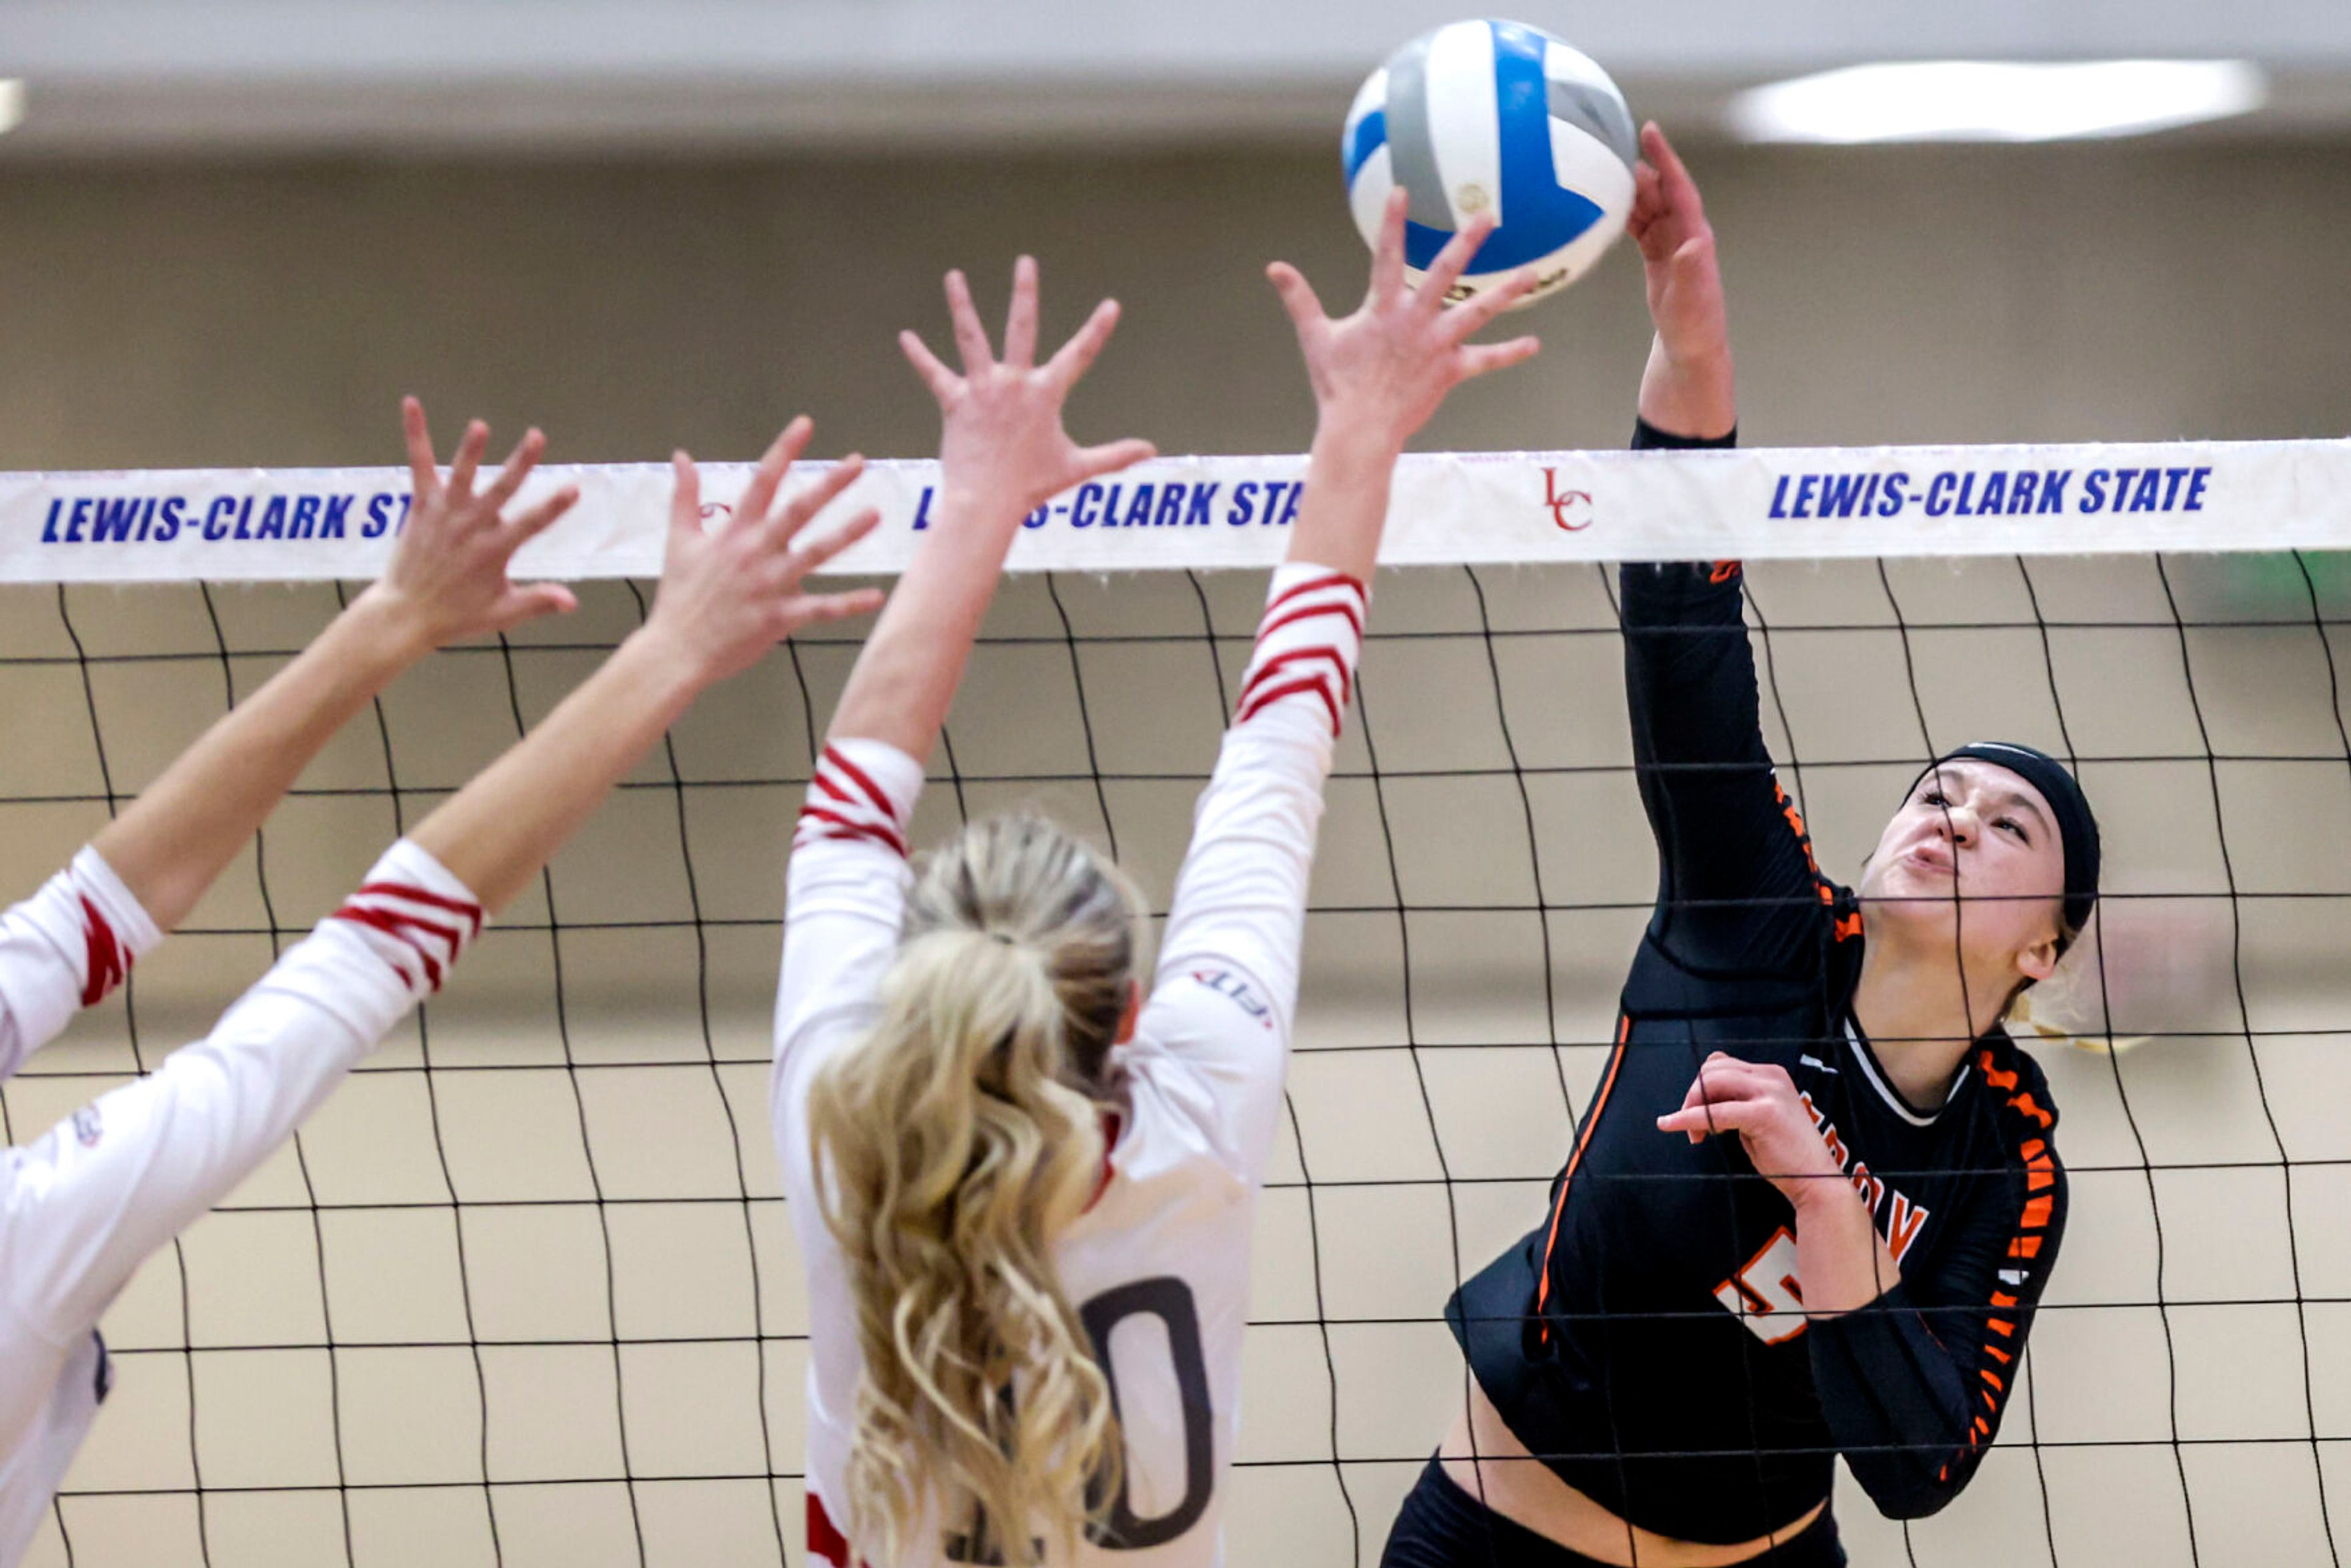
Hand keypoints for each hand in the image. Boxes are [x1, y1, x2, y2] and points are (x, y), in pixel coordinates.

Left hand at [364, 397, 582, 650]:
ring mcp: (444, 514)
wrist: (405, 613)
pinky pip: (419, 465)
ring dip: (471, 449)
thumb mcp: (502, 613)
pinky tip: (412, 404)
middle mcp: (469, 528)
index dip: (553, 507)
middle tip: (536, 436)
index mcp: (493, 551)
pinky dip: (416, 435)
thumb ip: (538, 602)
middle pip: (500, 490)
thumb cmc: (457, 615)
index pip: (530, 525)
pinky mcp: (422, 505)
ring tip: (480, 426)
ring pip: (461, 475)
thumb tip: (573, 601)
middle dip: (520, 462)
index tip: (574, 489)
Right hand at [645, 419, 885, 686]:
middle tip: (858, 462)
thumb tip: (681, 456)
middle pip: (797, 510)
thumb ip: (684, 496)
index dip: (784, 450)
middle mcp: (756, 552)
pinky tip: (877, 595)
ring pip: (815, 554)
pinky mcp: (780, 617)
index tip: (805, 424)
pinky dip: (849, 603)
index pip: (763, 481)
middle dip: (828, 484)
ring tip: (876, 514)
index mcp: (734, 531)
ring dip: (847, 534)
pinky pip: (821, 609)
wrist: (676, 649)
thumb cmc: (680, 595)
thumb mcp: (678, 541)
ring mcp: (770, 584)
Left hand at [899, 257, 1155, 519]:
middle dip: (1025, 292)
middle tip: (1025, 262)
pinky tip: (906, 337)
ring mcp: (983, 389)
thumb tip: (1152, 450)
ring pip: (971, 337)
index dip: (1098, 330)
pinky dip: (919, 356)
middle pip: (1021, 327)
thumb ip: (1115, 455)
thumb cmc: (1032, 488)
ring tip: (954, 276)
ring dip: (962, 305)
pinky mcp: (955, 402)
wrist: (987, 502)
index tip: (1111, 305)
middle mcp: (1014, 382)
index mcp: (1045, 394)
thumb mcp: (1077, 469)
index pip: (1079, 355)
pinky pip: (934, 374)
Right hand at [1267, 189, 1540, 455]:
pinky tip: (1534, 344)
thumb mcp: (1316, 338)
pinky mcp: (1450, 371)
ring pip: (1477, 312)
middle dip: (1467, 243)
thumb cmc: (1337, 385)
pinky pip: (1485, 361)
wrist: (1360, 429)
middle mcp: (1415, 321)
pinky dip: (1510, 353)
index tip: (1403, 192)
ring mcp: (1437, 345)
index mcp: (1383, 309)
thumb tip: (1274, 267)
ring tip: (1531, 272)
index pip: (1387, 256)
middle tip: (1489, 216)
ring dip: (1505, 291)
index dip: (1394, 223)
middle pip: (1446, 274)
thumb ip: (1300, 299)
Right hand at [1629, 123, 1734, 436]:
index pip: (1679, 189)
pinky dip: (1625, 214)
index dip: (1666, 159)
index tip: (1650, 132)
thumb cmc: (1695, 328)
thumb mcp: (1693, 302)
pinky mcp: (1658, 256)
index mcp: (1694, 238)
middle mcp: (1685, 234)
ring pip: (1649, 206)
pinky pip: (1641, 225)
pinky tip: (1607, 208)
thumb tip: (1691, 243)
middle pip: (1661, 192)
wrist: (1691, 349)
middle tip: (1611, 155)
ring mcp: (1671, 244)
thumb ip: (1691, 271)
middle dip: (1640, 171)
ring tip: (1604, 177)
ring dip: (1630, 192)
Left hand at [1656, 1052, 1842, 1208]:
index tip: (1695, 1115)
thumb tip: (1699, 1098)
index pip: (1720, 1064)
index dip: (1701, 1087)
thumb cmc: (1784, 1155)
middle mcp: (1771, 1077)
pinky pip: (1715, 1111)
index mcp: (1770, 1074)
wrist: (1816, 1180)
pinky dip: (1688, 1117)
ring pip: (1711, 1083)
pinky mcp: (1765, 1114)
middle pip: (1712, 1070)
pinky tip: (1670, 1124)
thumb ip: (1735, 1102)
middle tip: (1692, 1128)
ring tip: (1697, 1135)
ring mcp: (1770, 1093)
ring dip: (1693, 1107)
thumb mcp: (1757, 1117)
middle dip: (1693, 1096)